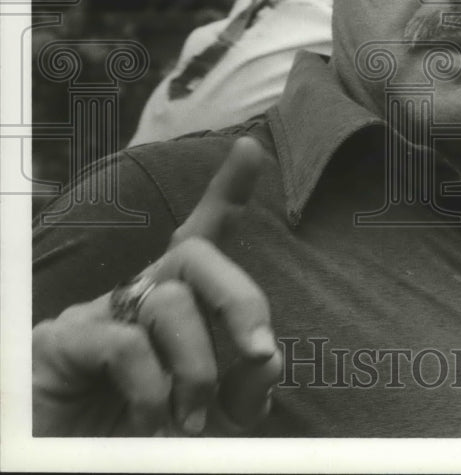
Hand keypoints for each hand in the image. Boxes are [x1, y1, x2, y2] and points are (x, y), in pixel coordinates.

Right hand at [32, 137, 282, 436]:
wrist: (72, 468)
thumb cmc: (143, 439)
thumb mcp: (212, 419)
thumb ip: (242, 389)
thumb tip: (268, 357)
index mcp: (174, 307)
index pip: (203, 236)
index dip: (227, 192)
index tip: (252, 149)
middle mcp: (137, 298)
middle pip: (196, 255)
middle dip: (240, 299)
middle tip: (258, 354)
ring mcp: (97, 314)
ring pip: (169, 300)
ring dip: (197, 365)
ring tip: (192, 419)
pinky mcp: (62, 343)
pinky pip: (124, 344)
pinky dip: (152, 388)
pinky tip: (151, 423)